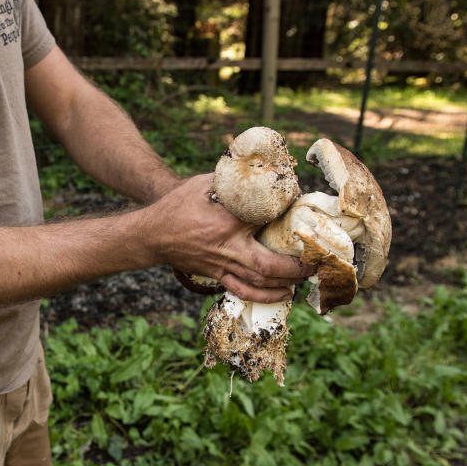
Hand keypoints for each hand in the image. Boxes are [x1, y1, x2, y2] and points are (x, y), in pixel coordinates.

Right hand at [140, 174, 312, 302]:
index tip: (302, 211)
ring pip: (258, 283)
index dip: (287, 217)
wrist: (151, 235)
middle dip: (295, 268)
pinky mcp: (216, 275)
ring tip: (304, 278)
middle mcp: (226, 248)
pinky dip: (265, 295)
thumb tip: (256, 169)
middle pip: (268, 266)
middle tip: (315, 261)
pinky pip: (243, 291)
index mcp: (225, 223)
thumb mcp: (201, 185)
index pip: (264, 221)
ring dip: (285, 284)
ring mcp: (221, 266)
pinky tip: (282, 294)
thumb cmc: (176, 207)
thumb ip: (229, 180)